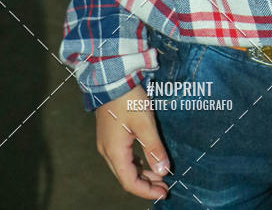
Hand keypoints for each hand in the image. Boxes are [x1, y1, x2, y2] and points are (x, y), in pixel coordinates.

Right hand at [95, 84, 168, 199]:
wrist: (112, 79)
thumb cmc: (128, 100)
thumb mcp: (145, 124)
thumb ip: (154, 148)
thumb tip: (163, 171)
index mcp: (115, 152)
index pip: (130, 182)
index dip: (147, 191)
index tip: (164, 192)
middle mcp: (107, 151)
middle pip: (126, 177)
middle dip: (146, 184)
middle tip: (165, 186)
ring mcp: (107, 143)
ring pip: (124, 167)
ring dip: (142, 173)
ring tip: (160, 175)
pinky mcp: (109, 136)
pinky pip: (123, 157)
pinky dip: (136, 163)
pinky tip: (148, 161)